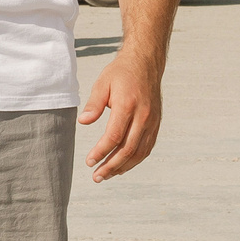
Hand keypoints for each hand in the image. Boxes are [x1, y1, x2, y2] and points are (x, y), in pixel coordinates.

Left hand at [79, 51, 162, 182]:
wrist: (146, 63)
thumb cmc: (121, 73)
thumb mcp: (103, 83)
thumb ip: (93, 104)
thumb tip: (83, 122)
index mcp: (128, 105)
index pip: (114, 136)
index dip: (101, 152)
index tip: (89, 161)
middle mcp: (143, 116)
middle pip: (128, 149)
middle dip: (111, 166)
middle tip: (96, 176)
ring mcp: (152, 122)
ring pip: (139, 152)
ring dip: (123, 167)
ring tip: (107, 175)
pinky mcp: (156, 124)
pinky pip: (147, 147)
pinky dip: (135, 160)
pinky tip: (122, 166)